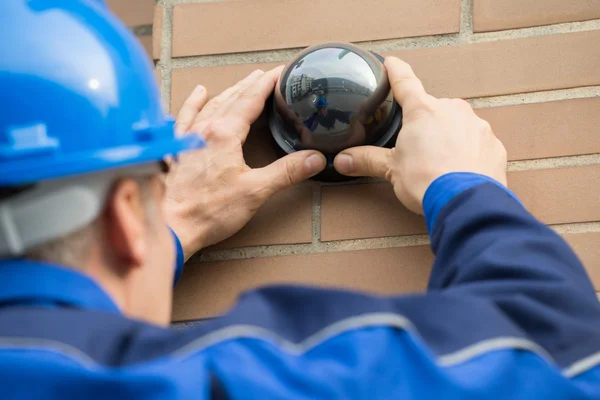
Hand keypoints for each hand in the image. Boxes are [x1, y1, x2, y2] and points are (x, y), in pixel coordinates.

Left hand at [164, 68, 326, 259]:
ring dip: (229, 91)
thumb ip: (286, 172)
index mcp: (225, 134)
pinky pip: (185, 117)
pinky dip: (193, 103)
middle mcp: (204, 130)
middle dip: (251, 85)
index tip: (281, 72)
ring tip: (242, 83)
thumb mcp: (255, 191)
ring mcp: (187, 138)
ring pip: (211, 105)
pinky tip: (198, 94)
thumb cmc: (207, 211)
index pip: (251, 99)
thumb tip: (314, 159)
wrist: (169, 226)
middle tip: (266, 75)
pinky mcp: (175, 150)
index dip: (268, 84)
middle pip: (232, 98)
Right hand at [333, 57, 506, 214]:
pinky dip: (468, 153)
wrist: (465, 201)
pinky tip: (460, 171)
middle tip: (417, 147)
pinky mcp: (493, 144)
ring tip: (440, 164)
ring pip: (457, 125)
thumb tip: (342, 160)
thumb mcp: (391, 169)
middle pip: (433, 109)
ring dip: (449, 138)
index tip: (391, 62)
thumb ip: (367, 160)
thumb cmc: (427, 180)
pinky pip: (477, 143)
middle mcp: (452, 110)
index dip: (396, 71)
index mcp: (422, 111)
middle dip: (426, 124)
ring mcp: (476, 126)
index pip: (405, 83)